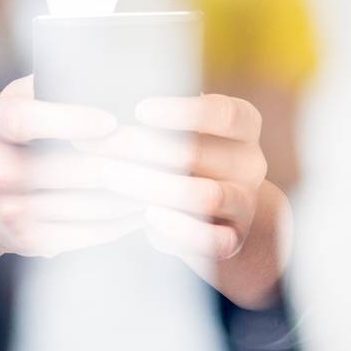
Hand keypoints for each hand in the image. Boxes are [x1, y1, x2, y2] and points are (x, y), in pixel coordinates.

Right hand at [0, 76, 147, 257]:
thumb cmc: (18, 137)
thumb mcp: (21, 101)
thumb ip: (52, 84)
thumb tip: (107, 70)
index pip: (26, 121)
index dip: (68, 120)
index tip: (110, 120)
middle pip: (65, 169)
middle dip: (120, 160)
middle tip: (162, 151)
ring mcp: (12, 212)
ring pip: (87, 204)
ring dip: (132, 193)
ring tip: (165, 178)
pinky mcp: (33, 242)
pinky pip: (89, 232)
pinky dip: (123, 221)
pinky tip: (146, 206)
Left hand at [77, 93, 269, 265]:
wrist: (216, 216)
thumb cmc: (186, 160)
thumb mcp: (183, 134)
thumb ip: (159, 124)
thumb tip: (105, 119)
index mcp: (245, 128)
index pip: (226, 114)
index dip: (185, 111)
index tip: (140, 110)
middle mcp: (251, 164)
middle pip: (200, 153)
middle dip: (143, 147)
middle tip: (100, 145)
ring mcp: (245, 204)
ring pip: (205, 196)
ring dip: (153, 186)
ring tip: (111, 176)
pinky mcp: (232, 241)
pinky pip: (210, 240)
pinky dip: (178, 228)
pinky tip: (147, 216)